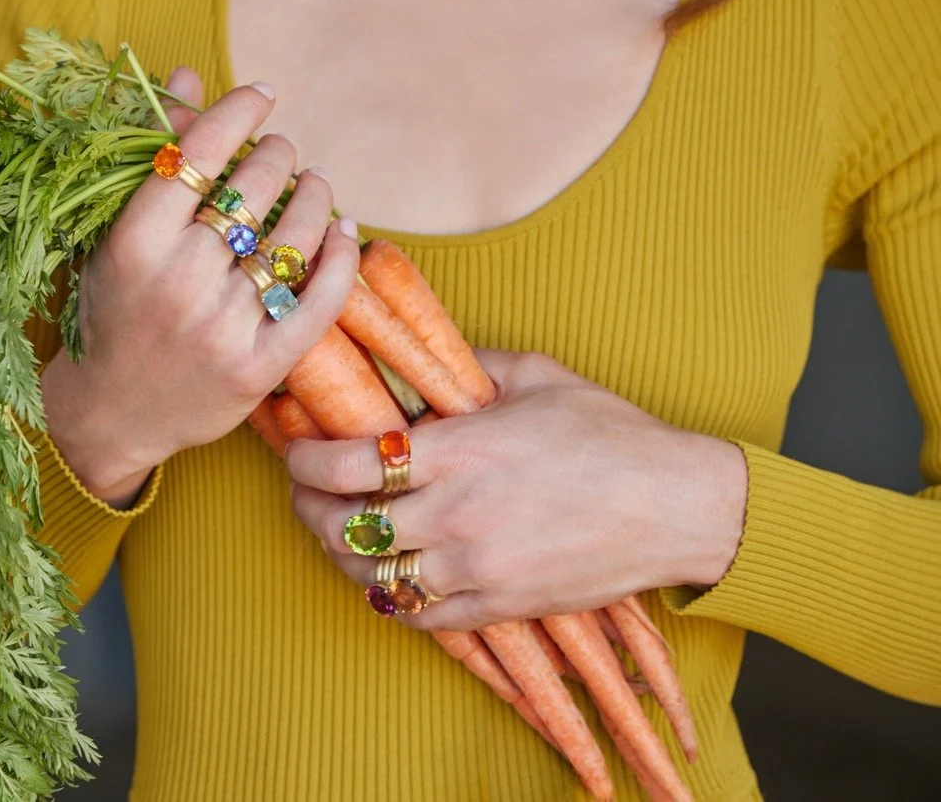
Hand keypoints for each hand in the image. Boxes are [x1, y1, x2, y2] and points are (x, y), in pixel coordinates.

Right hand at [42, 68, 359, 506]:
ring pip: (294, 238)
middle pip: (254, 189)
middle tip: (283, 151)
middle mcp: (180, 281)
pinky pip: (319, 300)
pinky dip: (341, 259)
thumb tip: (191, 77)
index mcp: (135, 242)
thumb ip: (152, 157)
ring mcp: (223, 327)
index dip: (239, 111)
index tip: (261, 93)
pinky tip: (344, 231)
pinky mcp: (258, 366)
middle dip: (278, 154)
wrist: (111, 414)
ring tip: (316, 183)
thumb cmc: (112, 312)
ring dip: (315, 196)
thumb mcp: (113, 235)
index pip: (202, 153)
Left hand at [285, 349, 747, 630]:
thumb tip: (417, 359)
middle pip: (345, 527)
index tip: (299, 450)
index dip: (307, 459)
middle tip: (304, 492)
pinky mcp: (497, 606)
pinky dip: (389, 596)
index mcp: (460, 451)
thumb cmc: (610, 433)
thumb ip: (466, 366)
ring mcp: (475, 568)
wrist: (676, 506)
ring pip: (372, 578)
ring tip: (336, 533)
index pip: (350, 463)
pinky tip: (386, 574)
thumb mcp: (535, 376)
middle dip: (309, 508)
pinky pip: (418, 616)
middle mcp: (456, 514)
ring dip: (342, 556)